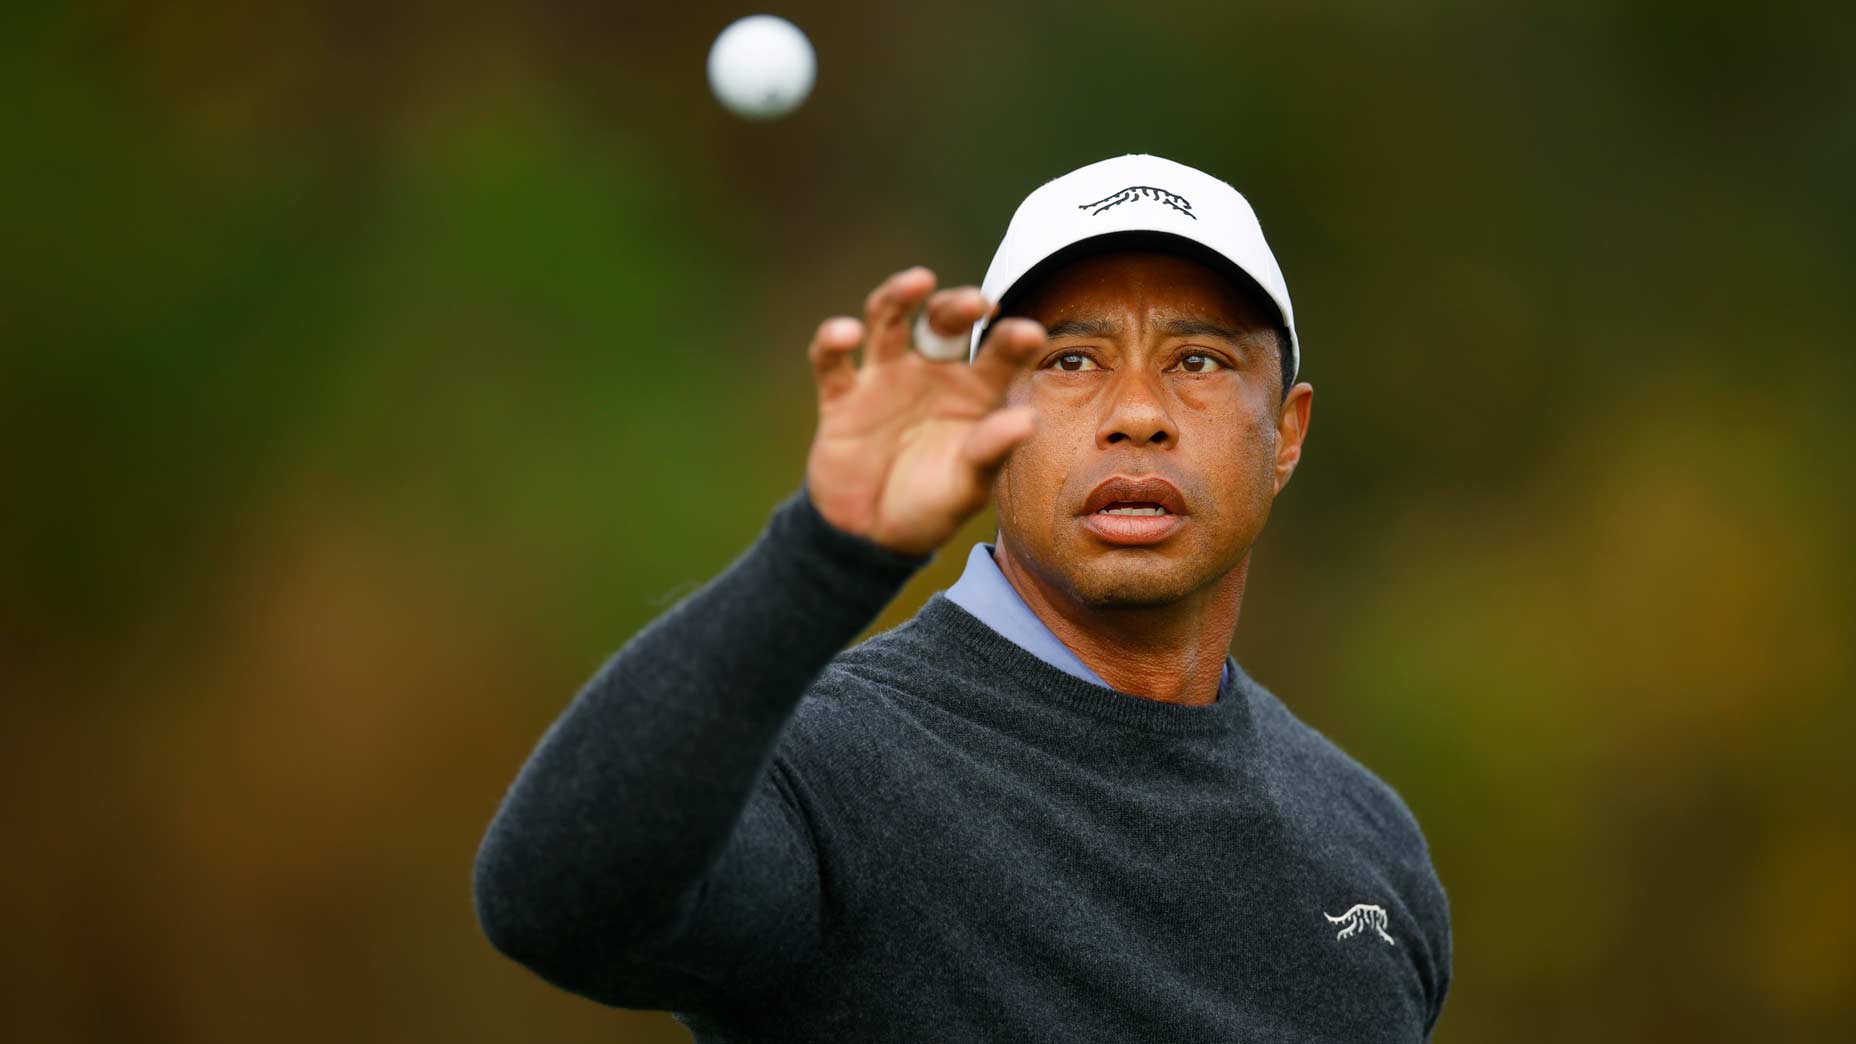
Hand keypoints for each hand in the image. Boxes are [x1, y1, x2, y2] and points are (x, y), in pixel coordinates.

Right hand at [805, 266, 1046, 556]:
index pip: (998, 354)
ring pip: (889, 320)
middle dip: (958, 306)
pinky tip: (846, 334)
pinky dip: (833, 341)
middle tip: (976, 303)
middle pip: (944, 321)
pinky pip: (832, 361)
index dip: (1012, 340)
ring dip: (900, 297)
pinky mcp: (840, 396)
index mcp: (974, 392)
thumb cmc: (931, 506)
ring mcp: (884, 379)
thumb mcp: (968, 487)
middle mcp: (932, 374)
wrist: (871, 537)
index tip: (1027, 334)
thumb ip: (992, 451)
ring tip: (918, 282)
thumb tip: (1027, 420)